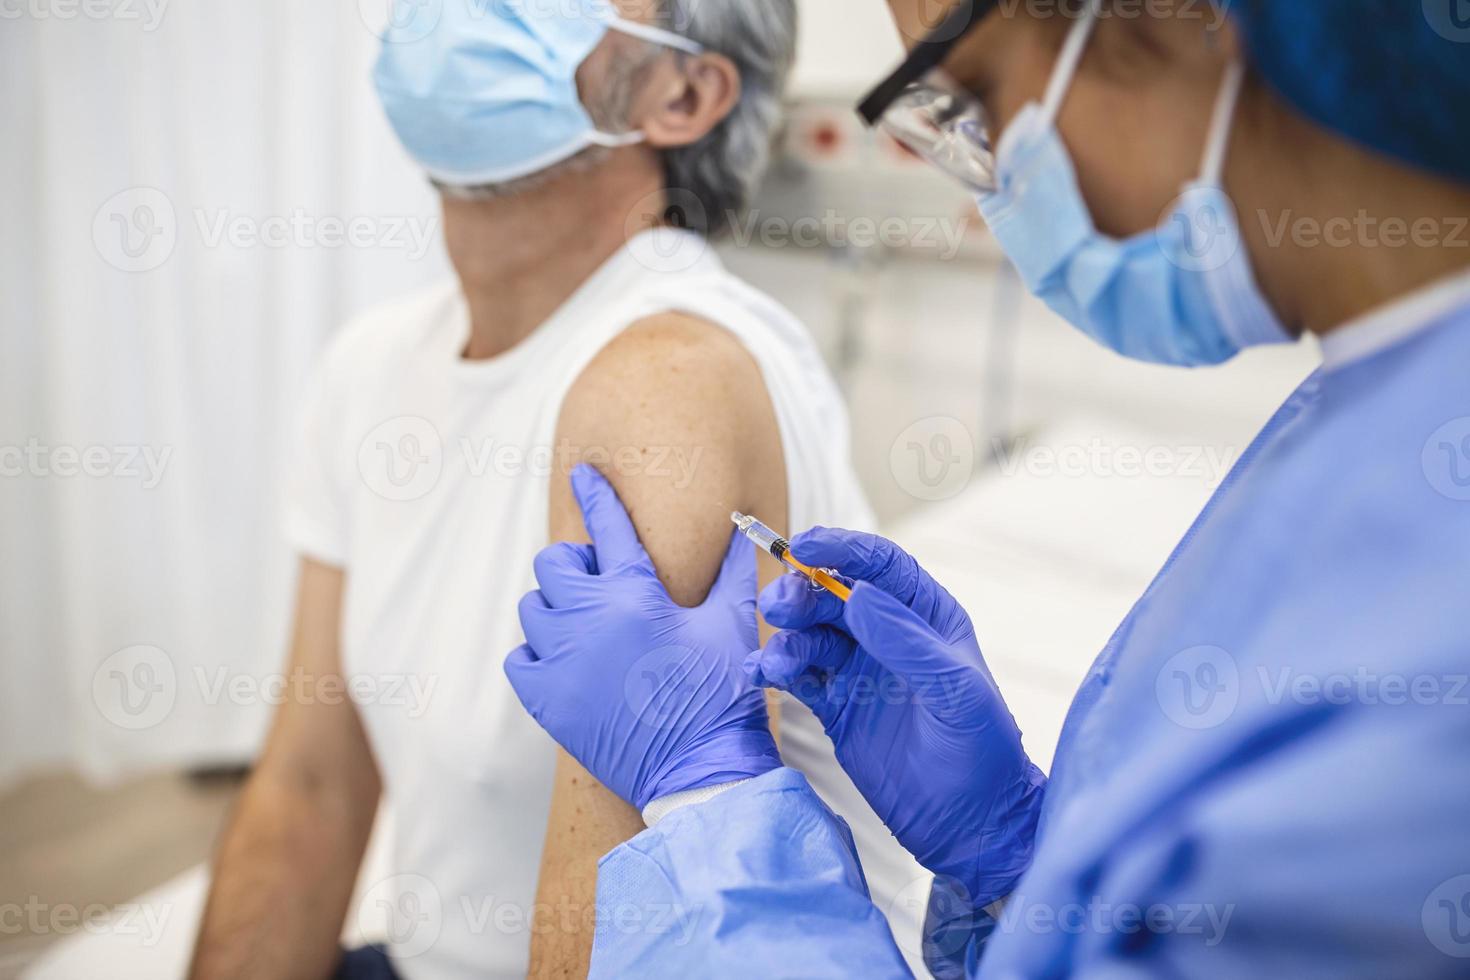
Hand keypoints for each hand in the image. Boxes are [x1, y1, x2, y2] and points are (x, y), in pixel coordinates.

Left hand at [505, 465, 781, 810]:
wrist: (699, 770)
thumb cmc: (721, 695)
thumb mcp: (732, 625)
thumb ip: (730, 572)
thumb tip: (738, 529)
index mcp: (636, 593)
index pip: (608, 524)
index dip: (595, 493)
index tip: (582, 474)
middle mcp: (590, 618)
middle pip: (554, 562)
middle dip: (577, 567)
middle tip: (607, 590)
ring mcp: (561, 660)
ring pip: (533, 608)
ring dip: (558, 611)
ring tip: (590, 632)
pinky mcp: (545, 698)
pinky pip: (519, 657)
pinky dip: (538, 655)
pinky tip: (570, 665)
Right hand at [748, 528, 1045, 907]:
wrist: (970, 824)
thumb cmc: (980, 751)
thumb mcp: (954, 691)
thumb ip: (905, 642)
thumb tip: (855, 594)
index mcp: (925, 616)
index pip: (879, 566)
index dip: (840, 548)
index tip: (803, 546)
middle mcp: (887, 635)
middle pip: (832, 593)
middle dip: (801, 591)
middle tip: (779, 606)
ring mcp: (858, 670)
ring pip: (809, 631)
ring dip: (787, 634)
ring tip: (782, 660)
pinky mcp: (834, 706)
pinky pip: (797, 673)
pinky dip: (775, 668)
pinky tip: (763, 673)